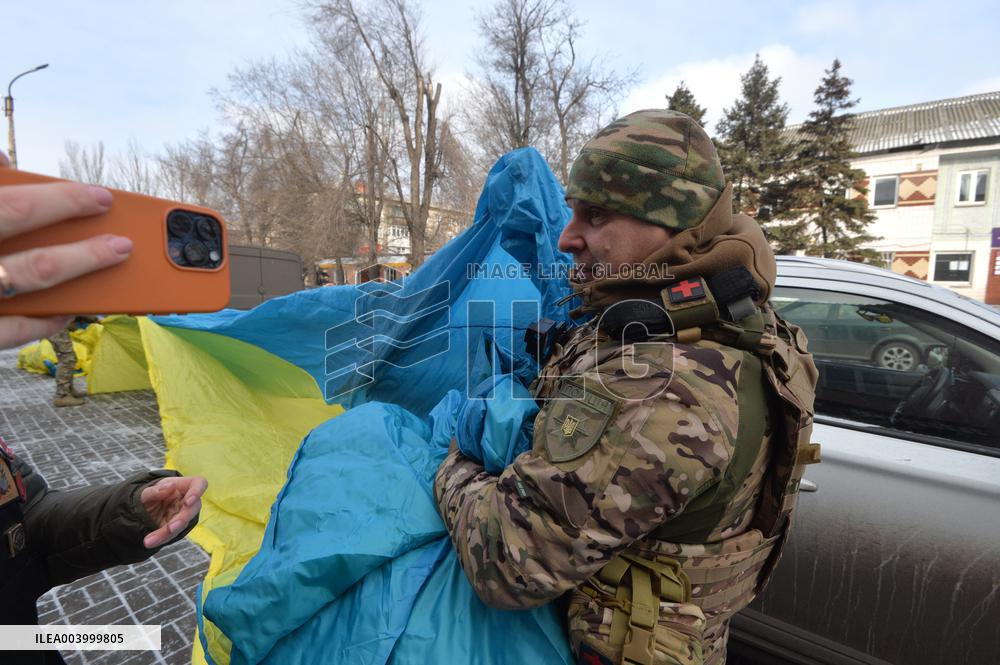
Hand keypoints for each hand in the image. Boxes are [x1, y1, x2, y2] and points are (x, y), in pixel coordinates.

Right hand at [0, 151, 132, 348]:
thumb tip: (2, 162)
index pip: (15, 210)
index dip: (62, 202)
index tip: (100, 197)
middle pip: (34, 261)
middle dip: (86, 251)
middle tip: (124, 242)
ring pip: (27, 290)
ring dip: (77, 277)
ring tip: (111, 259)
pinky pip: (7, 333)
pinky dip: (43, 321)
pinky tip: (69, 309)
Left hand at [139, 475, 207, 548]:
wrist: (145, 508)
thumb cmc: (151, 494)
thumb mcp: (146, 491)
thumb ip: (154, 490)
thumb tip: (170, 486)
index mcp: (183, 486)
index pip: (199, 484)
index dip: (197, 492)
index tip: (188, 502)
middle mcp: (187, 500)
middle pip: (192, 509)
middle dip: (182, 520)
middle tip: (170, 528)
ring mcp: (184, 515)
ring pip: (181, 525)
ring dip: (166, 534)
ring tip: (149, 540)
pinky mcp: (177, 527)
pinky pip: (172, 534)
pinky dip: (161, 539)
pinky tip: (151, 541)